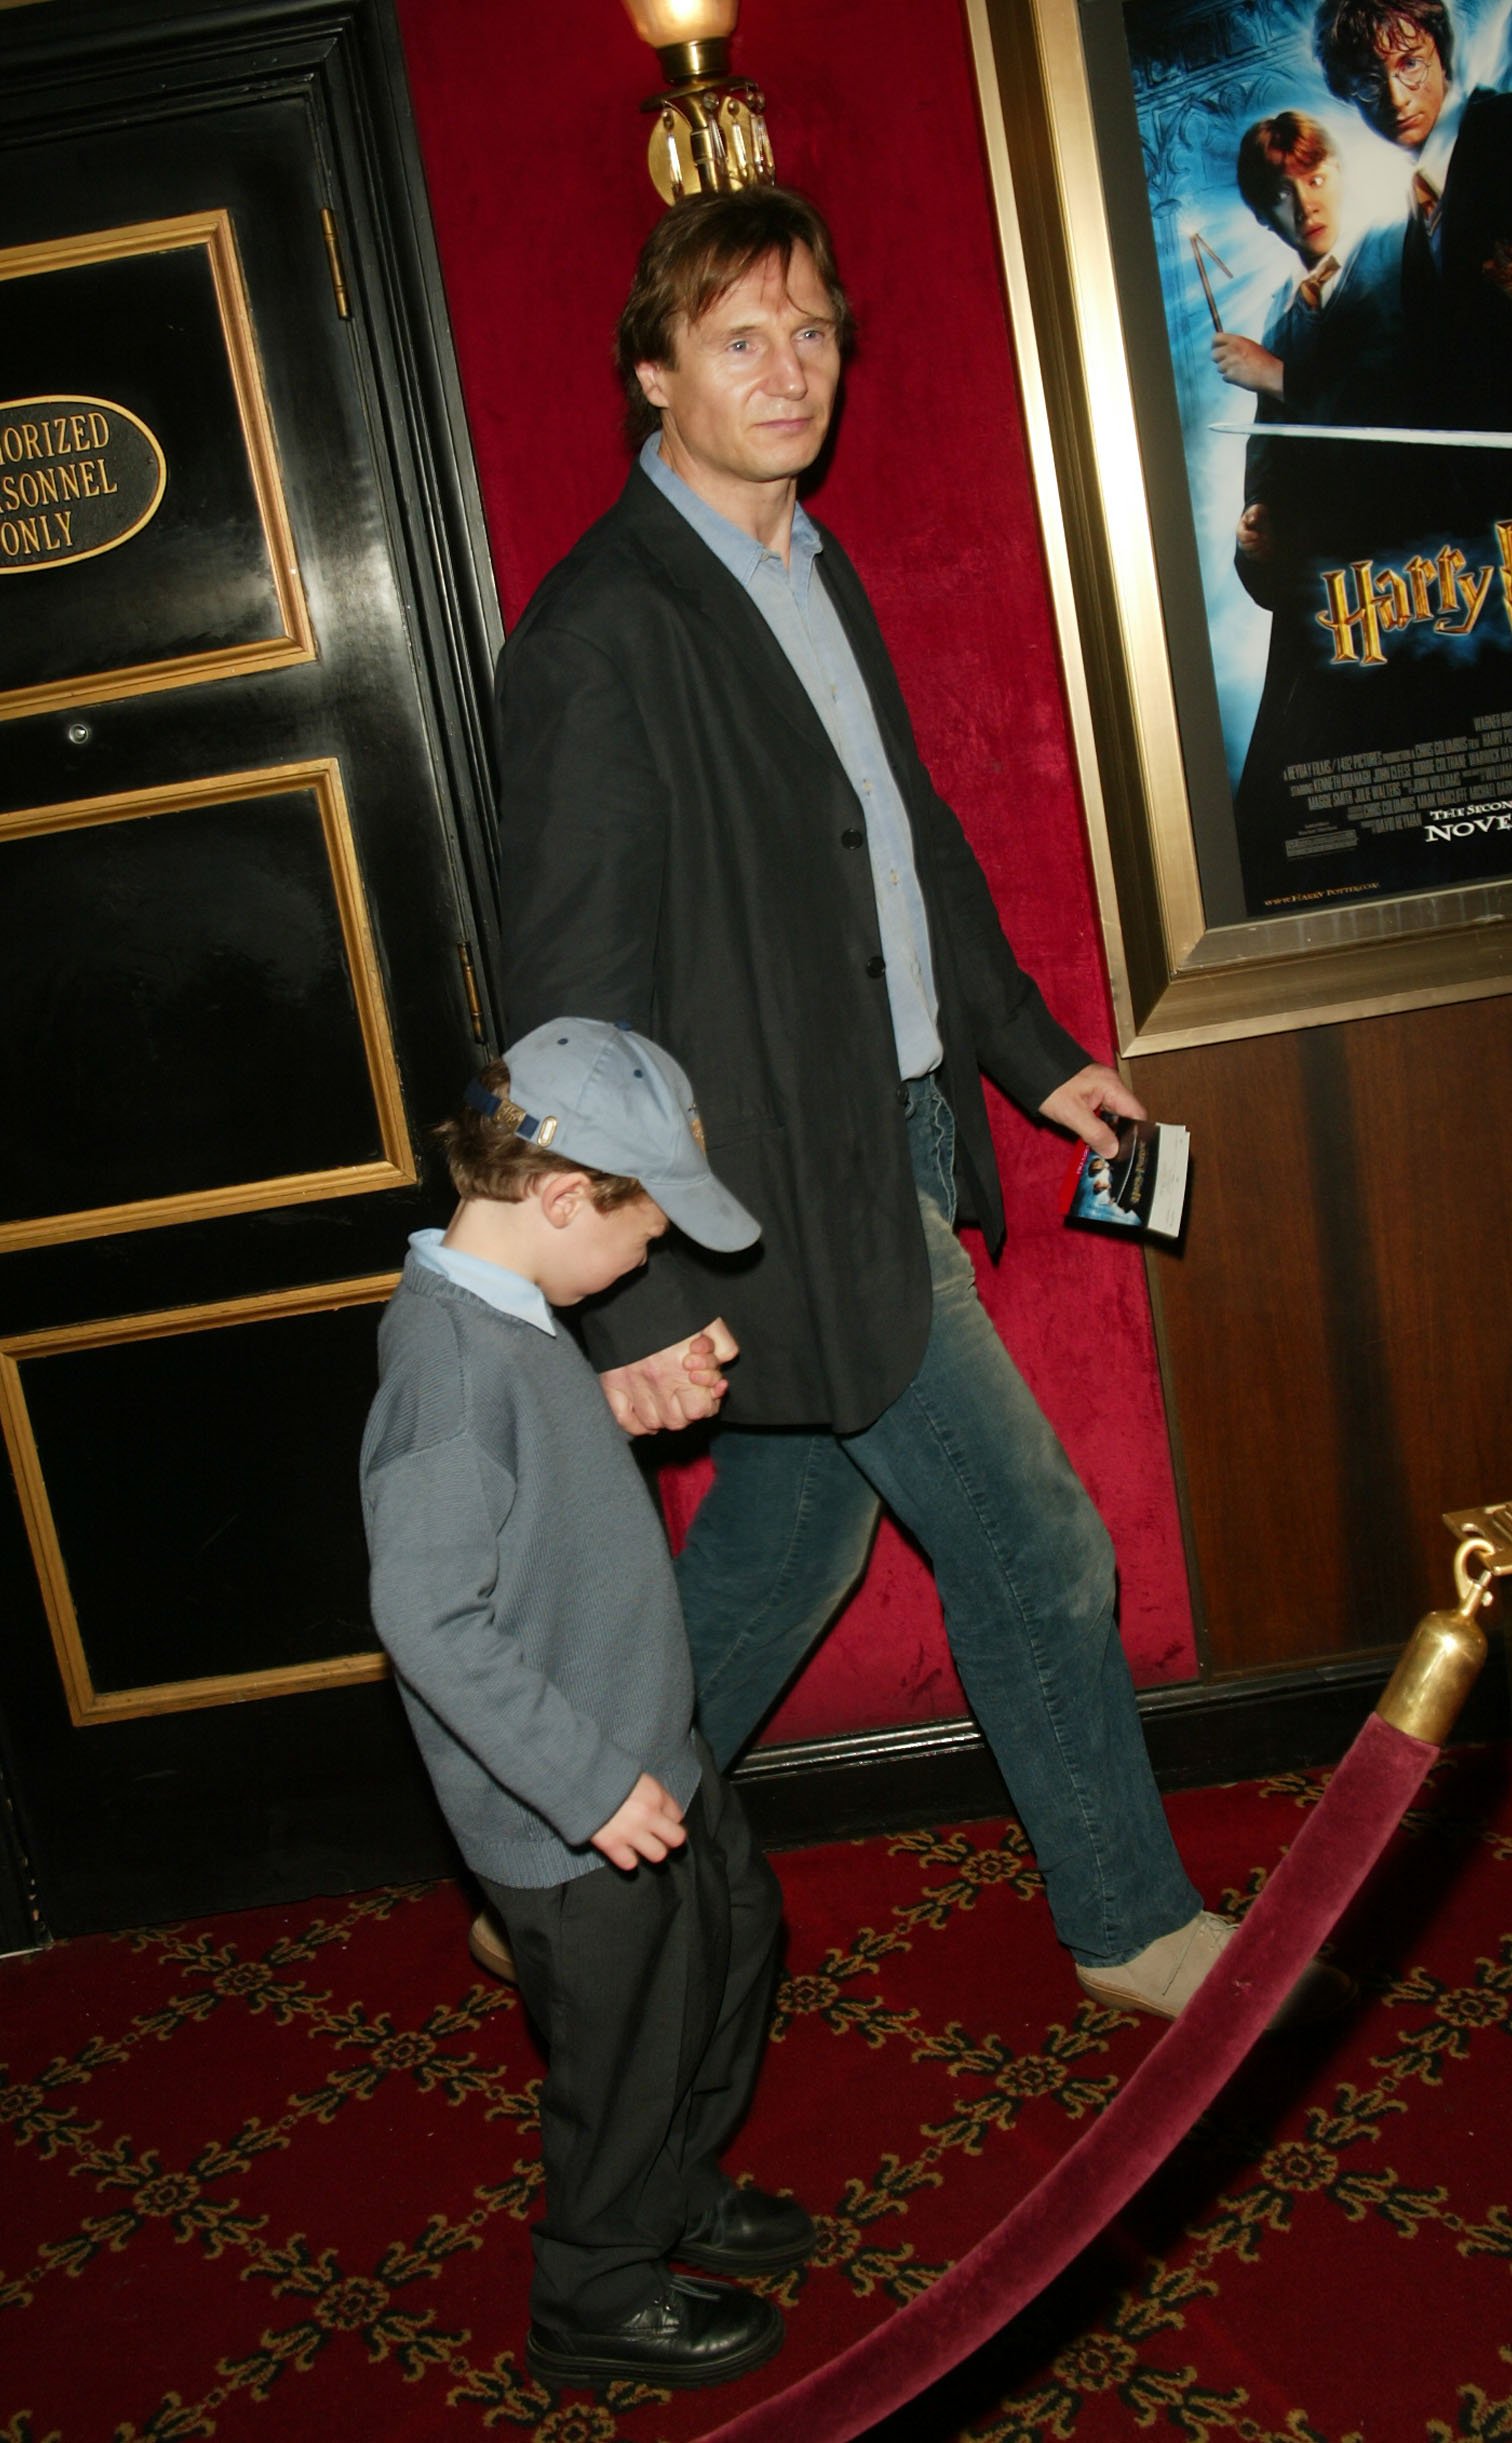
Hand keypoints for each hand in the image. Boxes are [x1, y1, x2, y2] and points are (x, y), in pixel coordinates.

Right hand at [592, 1773, 686, 1869]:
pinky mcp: (612, 1844)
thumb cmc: (605, 1773)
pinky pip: (630, 1863)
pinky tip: (623, 1851)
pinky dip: (627, 1859)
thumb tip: (660, 1808)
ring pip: (658, 1854)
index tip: (662, 1820)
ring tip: (641, 1846)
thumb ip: (650, 1793)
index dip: (669, 1818)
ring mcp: (631, 1832)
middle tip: (659, 1838)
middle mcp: (648, 1815)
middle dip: (669, 1839)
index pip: (677, 1815)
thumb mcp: (635, 1775)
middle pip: (676, 1838)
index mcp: (654, 1795)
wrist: (578, 1780)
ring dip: (651, 1851)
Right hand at [599, 1318, 737, 1434]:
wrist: (633, 1293)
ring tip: (667, 1405)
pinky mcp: (612, 1383)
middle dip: (686, 1413)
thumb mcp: (708, 1320)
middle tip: (685, 1399)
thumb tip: (723, 1368)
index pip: (699, 1411)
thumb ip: (723, 1345)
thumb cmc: (673, 1306)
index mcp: (683, 1369)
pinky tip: (645, 1416)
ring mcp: (633, 1385)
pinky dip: (636, 1424)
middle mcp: (658, 1382)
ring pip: (652, 1423)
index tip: (705, 1395)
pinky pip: (625, 1419)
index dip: (706, 1404)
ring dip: (663, 1418)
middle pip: (677, 1422)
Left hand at [1038, 1064, 1145, 1158]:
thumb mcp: (1072, 1113)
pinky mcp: (1090, 1093)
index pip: (1137, 1113)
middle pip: (1126, 1116)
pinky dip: (1097, 1127)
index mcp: (1112, 1086)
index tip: (1132, 1152)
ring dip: (1107, 1134)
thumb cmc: (1049, 1085)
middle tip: (1114, 1157)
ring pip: (1112, 1117)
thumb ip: (1095, 1133)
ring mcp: (1100, 1089)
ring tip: (1102, 1151)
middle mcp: (1110, 1086)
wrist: (1029, 1065)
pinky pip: (1101, 1114)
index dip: (1137, 1134)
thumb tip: (1113, 1150)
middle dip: (1120, 1137)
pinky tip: (1091, 1139)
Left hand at [1212, 333, 1283, 396]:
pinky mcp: (1231, 374)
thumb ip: (1236, 346)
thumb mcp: (1250, 346)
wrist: (1271, 374)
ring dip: (1227, 371)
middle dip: (1219, 360)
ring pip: (1219, 367)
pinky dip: (1231, 379)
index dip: (1215, 345)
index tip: (1216, 349)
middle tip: (1228, 363)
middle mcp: (1232, 349)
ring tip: (1240, 371)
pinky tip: (1242, 377)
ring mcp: (1231, 362)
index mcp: (1237, 340)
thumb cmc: (1264, 361)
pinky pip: (1225, 377)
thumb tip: (1224, 348)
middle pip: (1214, 354)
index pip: (1216, 338)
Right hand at [1236, 500, 1275, 561]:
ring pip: (1249, 554)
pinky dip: (1262, 555)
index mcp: (1241, 528)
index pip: (1240, 535)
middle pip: (1243, 546)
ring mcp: (1249, 546)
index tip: (1257, 535)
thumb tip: (1252, 520)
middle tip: (1263, 539)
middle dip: (1253, 544)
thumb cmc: (1260, 513)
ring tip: (1267, 543)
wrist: (1266, 519)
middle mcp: (1243, 539)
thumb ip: (1254, 512)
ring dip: (1258, 550)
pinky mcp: (1256, 552)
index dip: (1248, 536)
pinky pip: (1256, 558)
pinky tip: (1269, 549)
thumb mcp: (1258, 509)